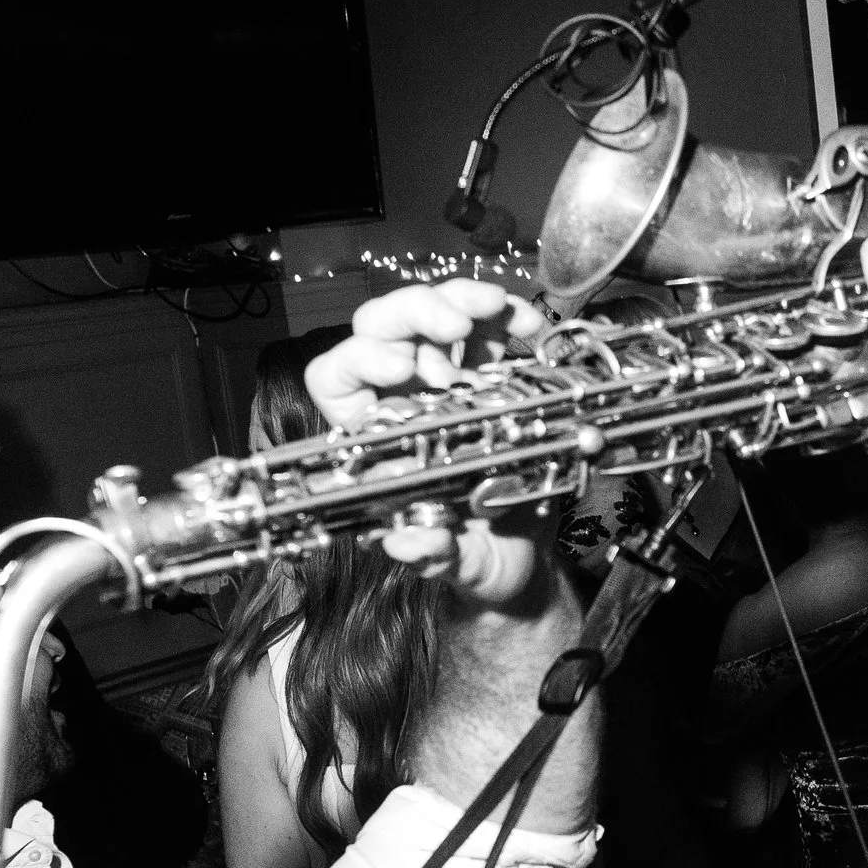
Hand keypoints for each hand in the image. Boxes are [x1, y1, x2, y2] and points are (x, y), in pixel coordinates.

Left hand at [307, 277, 549, 609]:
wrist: (525, 561)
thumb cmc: (478, 562)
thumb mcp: (460, 566)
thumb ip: (434, 555)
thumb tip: (406, 540)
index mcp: (379, 443)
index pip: (337, 380)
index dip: (360, 361)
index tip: (404, 368)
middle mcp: (404, 404)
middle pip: (382, 329)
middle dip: (416, 313)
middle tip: (457, 325)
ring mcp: (447, 384)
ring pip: (432, 315)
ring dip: (463, 301)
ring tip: (500, 309)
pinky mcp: (490, 377)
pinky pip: (488, 328)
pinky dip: (510, 317)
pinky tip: (531, 328)